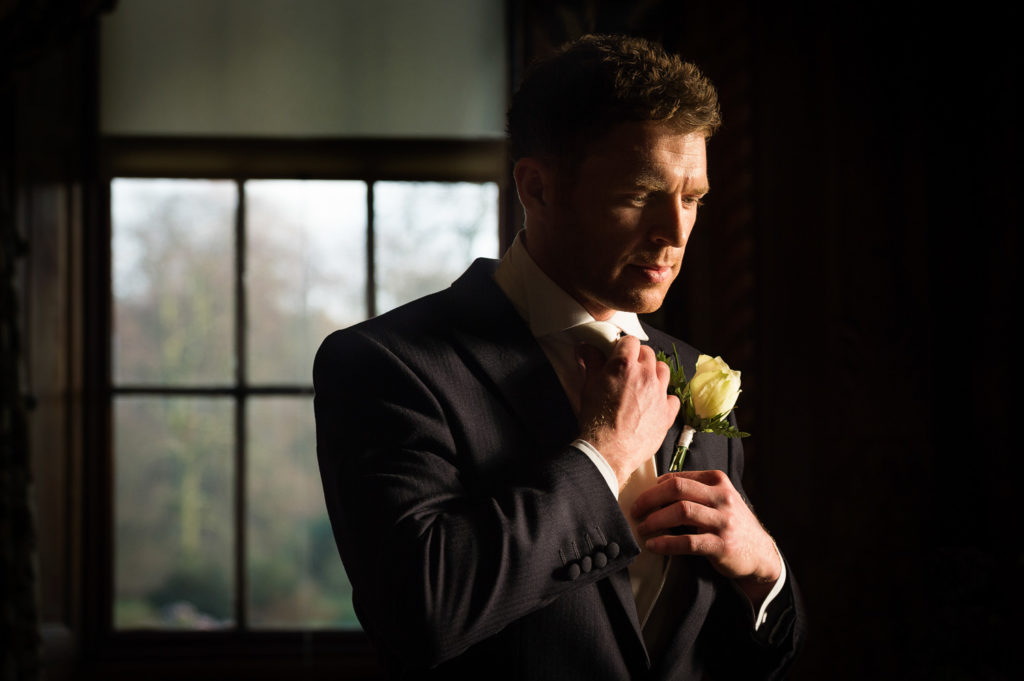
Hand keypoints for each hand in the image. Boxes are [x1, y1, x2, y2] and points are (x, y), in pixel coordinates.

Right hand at [576, 335, 679, 490]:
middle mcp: (645, 375)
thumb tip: (585, 348)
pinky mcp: (667, 412)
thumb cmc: (596, 420)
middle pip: (648, 354)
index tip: (619, 354)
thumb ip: (591, 363)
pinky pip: (672, 397)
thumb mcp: (588, 387)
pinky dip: (664, 398)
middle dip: (639, 358)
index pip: (630, 341)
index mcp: (624, 365)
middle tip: (628, 370)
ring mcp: (659, 394)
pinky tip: (654, 404)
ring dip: (654, 373)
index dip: (623, 347)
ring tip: (643, 384)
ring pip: (663, 370)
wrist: (609, 450)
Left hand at [632, 470, 780, 602]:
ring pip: (681, 512)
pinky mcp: (722, 545)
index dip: (655, 488)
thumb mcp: (718, 499)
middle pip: (677, 490)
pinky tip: (654, 545)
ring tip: (643, 528)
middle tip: (635, 511)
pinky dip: (666, 543)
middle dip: (650, 499)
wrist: (760, 553)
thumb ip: (694, 491)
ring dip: (655, 520)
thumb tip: (656, 488)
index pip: (679, 478)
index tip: (642, 498)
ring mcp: (723, 521)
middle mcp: (722, 497)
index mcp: (717, 481)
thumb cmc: (731, 524)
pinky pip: (688, 541)